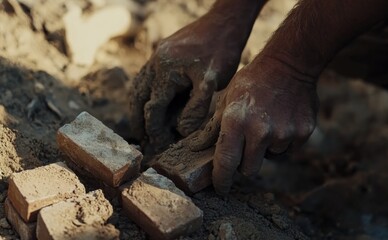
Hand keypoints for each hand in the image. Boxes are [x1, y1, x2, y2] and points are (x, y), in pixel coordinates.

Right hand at [130, 10, 251, 151]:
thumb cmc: (222, 51)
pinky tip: (151, 101)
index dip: (155, 130)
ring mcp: (156, 56)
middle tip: (141, 140)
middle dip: (138, 121)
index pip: (154, 109)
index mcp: (166, 73)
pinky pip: (145, 76)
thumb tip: (180, 131)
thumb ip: (195, 109)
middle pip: (138, 98)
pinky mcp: (161, 53)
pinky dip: (144, 93)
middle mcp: (155, 64)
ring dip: (138, 107)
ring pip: (138, 87)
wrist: (224, 22)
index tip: (159, 145)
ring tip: (141, 125)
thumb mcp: (212, 83)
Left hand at [189, 54, 318, 194]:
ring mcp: (283, 134)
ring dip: (265, 149)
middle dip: (245, 162)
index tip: (220, 188)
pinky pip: (287, 150)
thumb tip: (197, 147)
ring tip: (266, 124)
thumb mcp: (226, 99)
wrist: (289, 65)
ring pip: (269, 159)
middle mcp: (260, 132)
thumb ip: (213, 127)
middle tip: (246, 144)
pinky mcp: (302, 133)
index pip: (226, 163)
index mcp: (236, 122)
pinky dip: (282, 142)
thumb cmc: (252, 81)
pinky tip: (281, 121)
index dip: (222, 180)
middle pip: (249, 169)